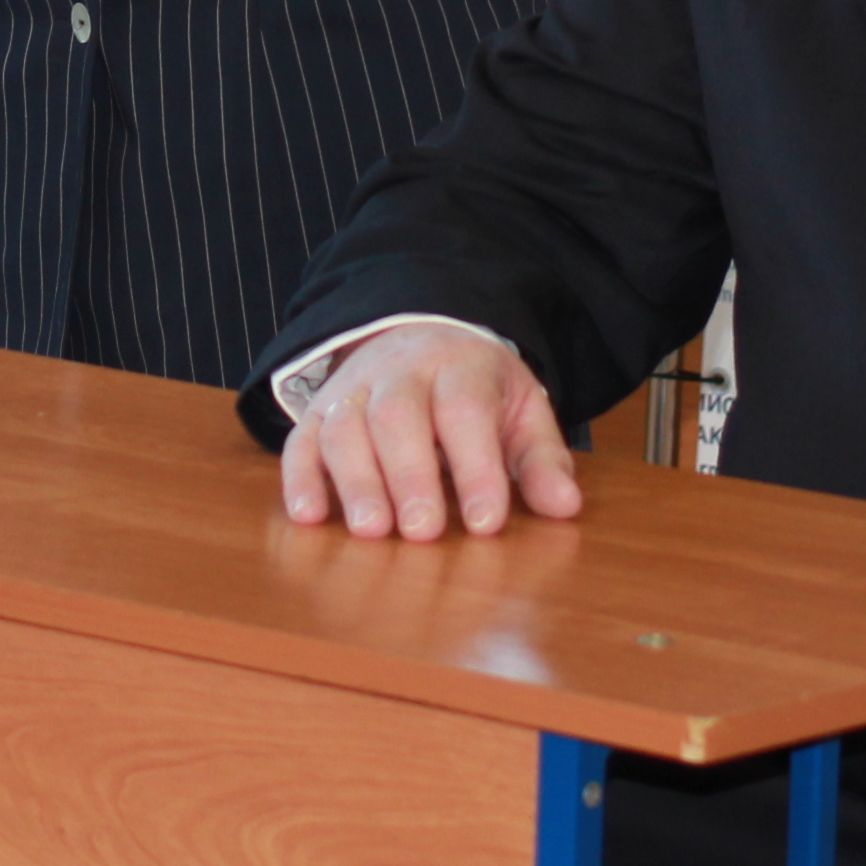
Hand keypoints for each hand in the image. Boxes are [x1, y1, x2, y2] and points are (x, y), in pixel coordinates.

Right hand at [279, 327, 585, 541]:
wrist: (419, 334)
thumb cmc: (475, 387)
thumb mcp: (521, 410)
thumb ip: (542, 459)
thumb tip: (566, 506)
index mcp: (460, 367)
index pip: (466, 411)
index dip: (476, 466)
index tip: (486, 522)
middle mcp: (401, 372)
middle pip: (398, 414)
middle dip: (410, 474)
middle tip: (422, 531)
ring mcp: (353, 390)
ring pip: (346, 426)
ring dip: (355, 480)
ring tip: (371, 531)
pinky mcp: (319, 412)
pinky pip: (302, 439)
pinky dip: (300, 478)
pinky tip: (309, 517)